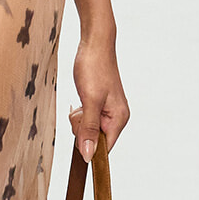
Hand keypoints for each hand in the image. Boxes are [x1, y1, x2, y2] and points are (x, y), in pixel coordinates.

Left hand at [70, 40, 128, 157]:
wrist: (94, 44)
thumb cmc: (94, 68)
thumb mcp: (90, 101)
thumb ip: (90, 129)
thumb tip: (89, 155)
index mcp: (119, 119)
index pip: (105, 148)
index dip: (89, 146)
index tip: (80, 132)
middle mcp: (116, 117)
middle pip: (94, 139)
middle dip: (82, 128)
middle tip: (82, 109)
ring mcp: (108, 111)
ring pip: (88, 129)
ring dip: (79, 120)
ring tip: (82, 100)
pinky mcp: (99, 104)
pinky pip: (86, 119)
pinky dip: (80, 113)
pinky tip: (80, 100)